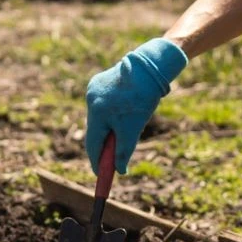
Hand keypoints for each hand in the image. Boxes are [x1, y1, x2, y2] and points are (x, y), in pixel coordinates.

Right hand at [85, 38, 187, 173]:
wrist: (150, 66)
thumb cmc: (142, 98)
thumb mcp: (133, 129)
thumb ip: (123, 151)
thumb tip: (120, 171)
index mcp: (96, 112)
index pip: (93, 143)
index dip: (96, 161)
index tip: (100, 175)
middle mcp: (91, 99)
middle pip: (96, 131)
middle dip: (105, 146)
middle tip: (114, 160)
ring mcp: (94, 89)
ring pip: (101, 118)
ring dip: (111, 129)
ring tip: (128, 127)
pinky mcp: (101, 81)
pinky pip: (105, 106)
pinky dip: (113, 115)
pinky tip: (126, 112)